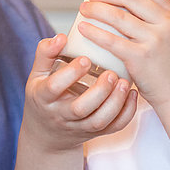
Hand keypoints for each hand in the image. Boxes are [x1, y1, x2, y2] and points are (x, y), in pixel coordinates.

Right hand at [20, 34, 137, 153]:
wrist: (47, 133)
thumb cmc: (43, 96)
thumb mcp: (37, 74)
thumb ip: (45, 53)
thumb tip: (62, 36)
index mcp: (44, 98)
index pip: (54, 87)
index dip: (70, 74)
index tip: (85, 59)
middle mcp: (61, 115)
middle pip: (80, 109)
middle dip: (98, 92)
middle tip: (111, 73)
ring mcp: (79, 126)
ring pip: (99, 121)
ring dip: (115, 103)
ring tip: (124, 83)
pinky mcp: (95, 133)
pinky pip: (113, 127)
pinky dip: (126, 113)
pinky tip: (132, 94)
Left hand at [74, 0, 169, 107]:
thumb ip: (154, 20)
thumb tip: (123, 5)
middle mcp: (165, 24)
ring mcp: (153, 41)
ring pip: (118, 17)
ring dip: (96, 9)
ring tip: (83, 8)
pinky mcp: (140, 58)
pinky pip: (111, 41)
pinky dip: (94, 32)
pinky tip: (84, 28)